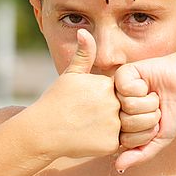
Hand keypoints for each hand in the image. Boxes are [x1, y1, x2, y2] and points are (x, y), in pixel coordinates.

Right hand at [29, 29, 120, 159]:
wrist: (43, 131)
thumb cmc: (56, 101)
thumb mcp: (70, 75)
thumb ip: (84, 54)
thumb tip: (84, 31)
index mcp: (107, 85)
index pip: (128, 90)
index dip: (118, 96)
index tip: (103, 102)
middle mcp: (114, 104)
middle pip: (132, 108)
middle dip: (124, 112)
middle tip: (104, 117)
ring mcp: (113, 125)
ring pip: (131, 127)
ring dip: (123, 128)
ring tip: (102, 127)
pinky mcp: (111, 144)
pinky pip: (122, 143)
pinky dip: (113, 142)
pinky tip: (95, 138)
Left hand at [114, 50, 175, 170]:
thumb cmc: (172, 111)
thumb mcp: (159, 139)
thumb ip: (140, 154)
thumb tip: (118, 167)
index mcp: (121, 125)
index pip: (125, 140)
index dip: (146, 134)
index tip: (155, 125)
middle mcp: (115, 109)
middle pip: (126, 123)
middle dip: (148, 117)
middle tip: (156, 108)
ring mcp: (116, 91)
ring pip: (127, 106)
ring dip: (148, 103)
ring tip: (153, 96)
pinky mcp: (122, 74)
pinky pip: (125, 88)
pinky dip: (142, 88)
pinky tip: (147, 84)